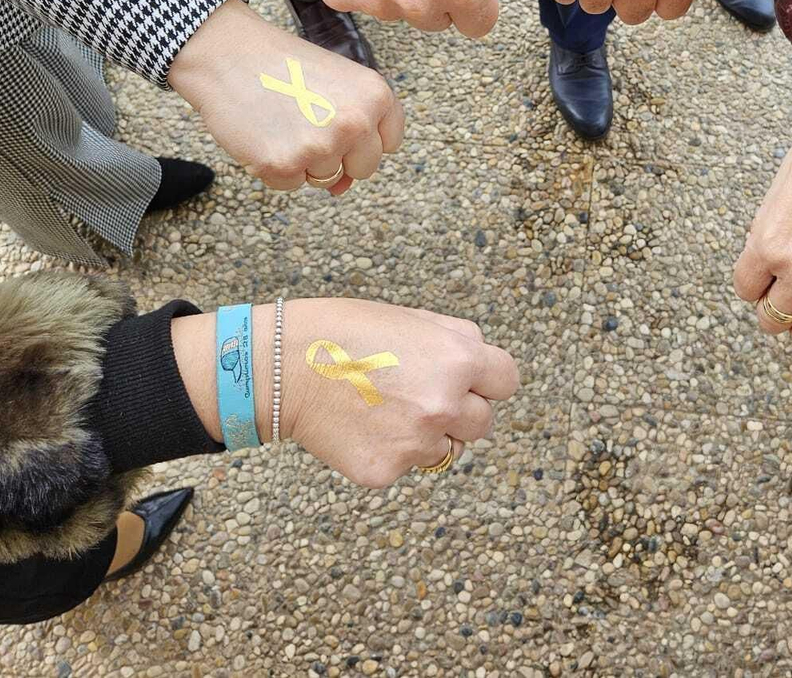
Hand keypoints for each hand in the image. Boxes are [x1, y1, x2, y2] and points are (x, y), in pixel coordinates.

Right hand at [169, 0, 401, 193]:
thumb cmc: (284, 67)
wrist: (229, 54)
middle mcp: (356, 123)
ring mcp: (320, 147)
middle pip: (363, 168)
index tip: (337, 118)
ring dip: (304, 161)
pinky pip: (290, 185)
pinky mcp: (284, 165)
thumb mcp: (337, 85)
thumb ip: (357, 131)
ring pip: (325, 179)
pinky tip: (265, 134)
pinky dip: (275, 168)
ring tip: (283, 123)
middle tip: (307, 121)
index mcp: (376, 96)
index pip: (389, 144)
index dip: (362, 138)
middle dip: (338, 155)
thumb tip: (342, 187)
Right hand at [172, 298, 520, 487]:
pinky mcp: (387, 470)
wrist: (284, 365)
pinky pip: (407, 466)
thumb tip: (483, 369)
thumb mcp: (415, 319)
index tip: (470, 382)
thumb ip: (458, 344)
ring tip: (385, 408)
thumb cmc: (347, 333)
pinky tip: (363, 426)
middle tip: (418, 396)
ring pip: (447, 450)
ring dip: (428, 435)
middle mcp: (445, 404)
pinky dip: (391, 452)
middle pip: (482, 422)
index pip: (507, 381)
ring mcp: (417, 442)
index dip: (486, 380)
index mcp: (459, 359)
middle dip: (459, 412)